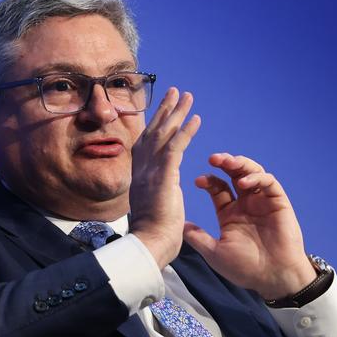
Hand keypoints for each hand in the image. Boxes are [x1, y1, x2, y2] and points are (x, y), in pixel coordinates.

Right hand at [130, 87, 200, 268]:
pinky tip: (195, 118)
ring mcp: (151, 172)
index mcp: (140, 176)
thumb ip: (156, 192)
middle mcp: (142, 169)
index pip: (146, 144)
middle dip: (164, 110)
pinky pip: (175, 148)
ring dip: (176, 113)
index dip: (155, 125)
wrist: (149, 245)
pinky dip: (185, 132)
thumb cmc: (153, 235)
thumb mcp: (152, 207)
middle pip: (153, 132)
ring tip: (187, 96)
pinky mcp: (163, 177)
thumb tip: (161, 189)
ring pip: (163, 135)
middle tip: (174, 91)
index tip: (163, 110)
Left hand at [183, 153, 315, 299]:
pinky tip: (244, 183)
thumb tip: (178, 225)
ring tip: (228, 163)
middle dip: (224, 163)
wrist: (273, 279)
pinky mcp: (278, 203)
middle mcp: (245, 204)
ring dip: (240, 164)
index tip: (198, 180)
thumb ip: (197, 237)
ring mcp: (262, 202)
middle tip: (213, 158)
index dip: (209, 181)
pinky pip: (269, 183)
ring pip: (252, 173)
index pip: (217, 188)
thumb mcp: (214, 253)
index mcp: (229, 213)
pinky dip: (257, 178)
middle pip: (234, 175)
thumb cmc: (245, 268)